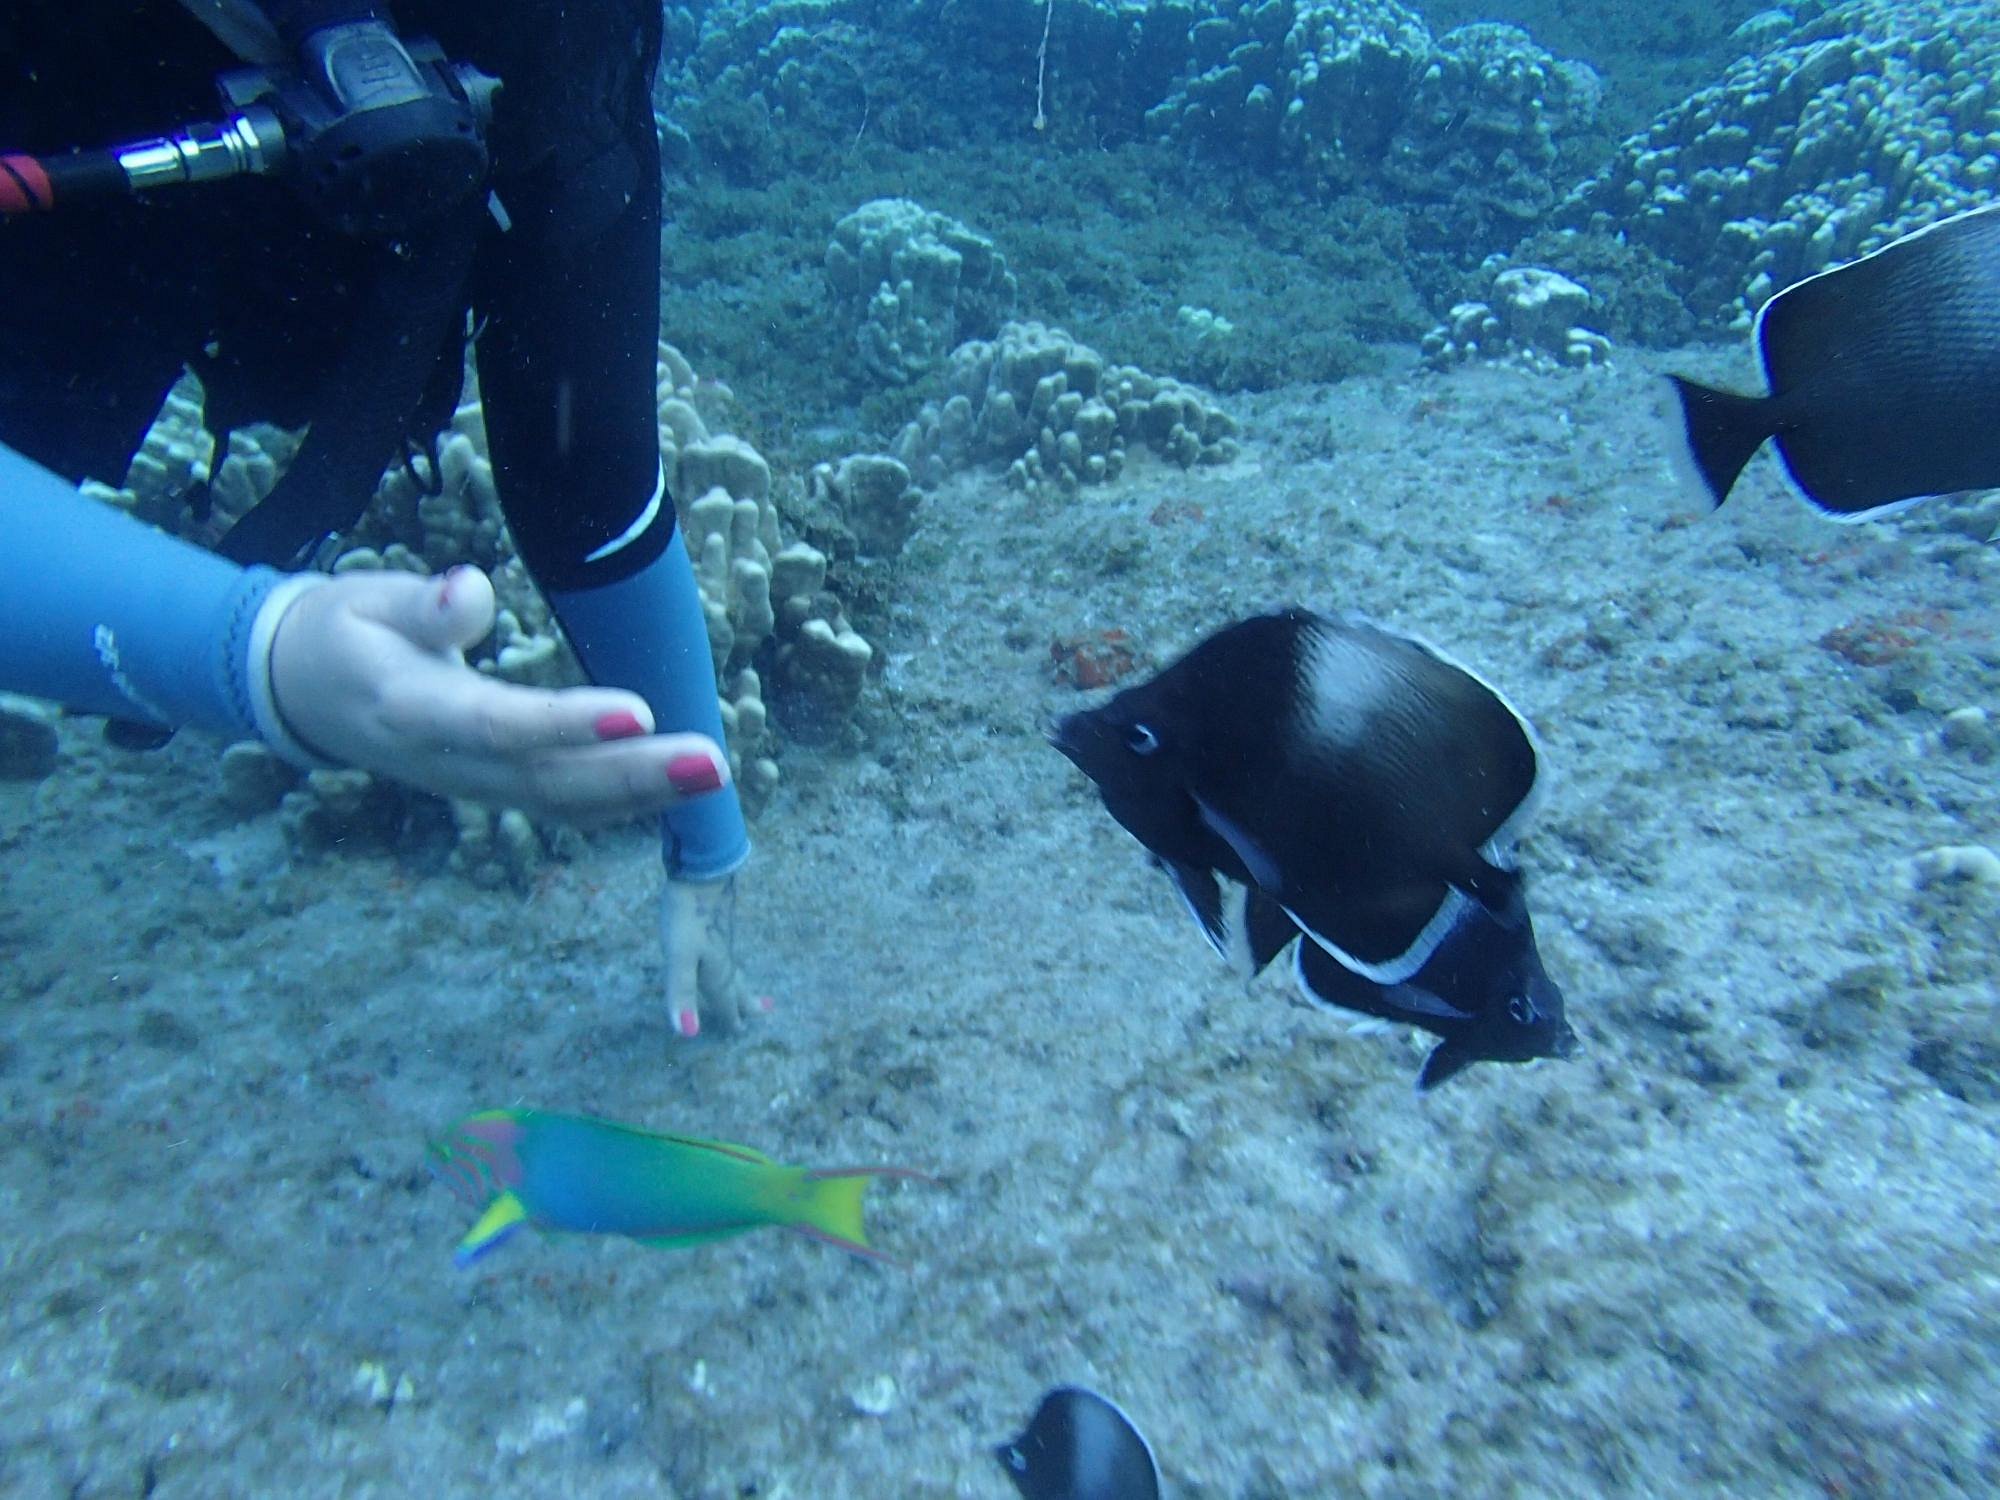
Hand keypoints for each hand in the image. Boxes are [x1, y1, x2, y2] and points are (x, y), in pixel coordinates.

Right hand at [266, 565, 729, 822]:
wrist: (301, 692)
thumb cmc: (345, 633)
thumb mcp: (362, 601)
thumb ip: (419, 604)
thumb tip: (470, 592)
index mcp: (409, 709)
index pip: (497, 723)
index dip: (566, 723)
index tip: (639, 710)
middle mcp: (447, 762)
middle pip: (548, 779)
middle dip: (635, 775)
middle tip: (711, 761)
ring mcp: (473, 785)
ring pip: (564, 804)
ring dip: (644, 794)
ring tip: (713, 773)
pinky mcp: (493, 788)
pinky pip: (564, 808)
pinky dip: (624, 805)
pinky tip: (680, 791)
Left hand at [659, 873, 765, 1037]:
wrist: (703, 874)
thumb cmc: (688, 918)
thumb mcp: (680, 958)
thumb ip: (682, 992)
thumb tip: (687, 1033)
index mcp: (716, 970)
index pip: (725, 999)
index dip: (731, 1016)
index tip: (740, 1030)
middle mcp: (722, 958)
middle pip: (736, 984)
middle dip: (745, 1001)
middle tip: (761, 1012)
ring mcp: (721, 940)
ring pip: (733, 969)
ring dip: (740, 983)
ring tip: (746, 990)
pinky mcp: (717, 924)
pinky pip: (727, 954)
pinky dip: (730, 965)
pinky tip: (723, 955)